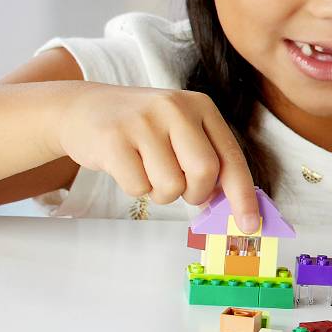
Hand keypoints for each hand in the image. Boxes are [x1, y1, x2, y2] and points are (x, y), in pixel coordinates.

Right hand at [53, 82, 258, 228]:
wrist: (81, 109)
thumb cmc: (140, 128)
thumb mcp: (179, 129)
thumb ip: (207, 158)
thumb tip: (231, 204)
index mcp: (201, 107)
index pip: (231, 157)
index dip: (243, 195)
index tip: (250, 224)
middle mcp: (175, 109)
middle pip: (205, 172)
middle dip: (196, 193)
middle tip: (183, 190)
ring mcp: (143, 122)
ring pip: (171, 185)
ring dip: (161, 192)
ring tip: (148, 170)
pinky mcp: (113, 139)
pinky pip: (138, 187)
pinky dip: (135, 188)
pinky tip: (126, 166)